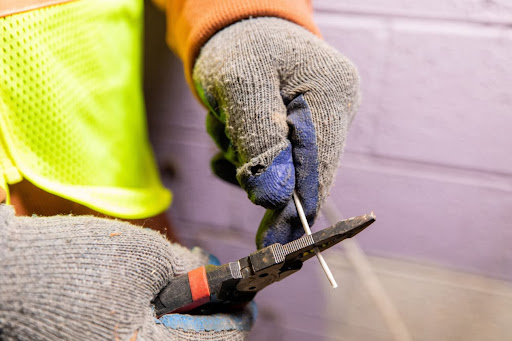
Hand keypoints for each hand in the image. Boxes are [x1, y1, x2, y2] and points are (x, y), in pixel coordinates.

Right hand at [0, 205, 252, 339]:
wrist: (8, 278)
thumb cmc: (72, 264)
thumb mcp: (143, 255)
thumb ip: (188, 270)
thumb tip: (213, 278)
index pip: (222, 340)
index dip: (240, 313)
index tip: (246, 293)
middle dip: (210, 316)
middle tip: (207, 286)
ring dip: (182, 320)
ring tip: (172, 289)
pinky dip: (156, 324)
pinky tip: (146, 301)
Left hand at [193, 18, 359, 247]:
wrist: (237, 27)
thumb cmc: (237, 48)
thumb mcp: (238, 87)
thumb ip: (257, 141)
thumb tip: (272, 199)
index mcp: (330, 95)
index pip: (318, 169)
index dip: (294, 211)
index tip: (271, 246)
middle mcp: (335, 109)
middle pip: (302, 174)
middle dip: (256, 171)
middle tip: (227, 146)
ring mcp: (321, 120)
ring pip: (283, 170)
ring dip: (245, 158)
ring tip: (226, 121)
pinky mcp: (301, 127)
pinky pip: (275, 161)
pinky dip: (246, 157)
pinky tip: (229, 133)